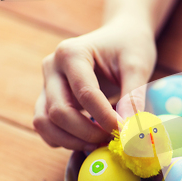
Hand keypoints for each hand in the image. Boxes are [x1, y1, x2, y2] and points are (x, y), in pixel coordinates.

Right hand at [33, 16, 155, 150]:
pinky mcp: (48, 99)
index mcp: (72, 53)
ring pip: (44, 123)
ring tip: (100, 143)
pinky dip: (64, 140)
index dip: (105, 118)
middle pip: (59, 111)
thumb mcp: (138, 65)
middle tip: (114, 139)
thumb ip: (133, 96)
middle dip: (87, 132)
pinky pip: (46, 128)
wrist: (120, 37)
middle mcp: (52, 68)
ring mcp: (47, 84)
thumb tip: (129, 130)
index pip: (85, 93)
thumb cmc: (130, 47)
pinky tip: (89, 140)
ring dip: (71, 141)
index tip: (125, 132)